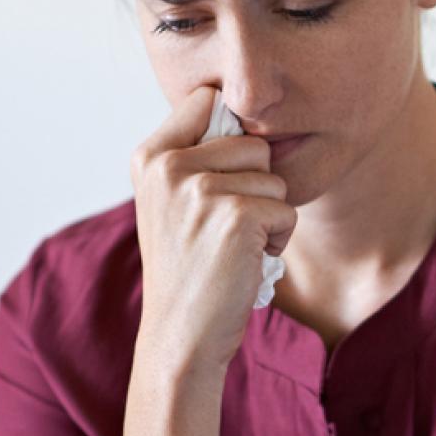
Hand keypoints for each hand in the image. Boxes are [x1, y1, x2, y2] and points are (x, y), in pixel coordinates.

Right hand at [129, 86, 298, 384]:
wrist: (180, 335)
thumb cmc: (187, 269)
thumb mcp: (168, 201)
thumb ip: (193, 154)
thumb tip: (234, 104)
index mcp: (149, 156)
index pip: (207, 99)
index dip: (230, 133)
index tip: (220, 176)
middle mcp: (169, 166)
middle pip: (254, 142)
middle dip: (255, 185)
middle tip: (224, 228)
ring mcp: (201, 190)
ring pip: (274, 178)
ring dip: (267, 215)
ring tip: (232, 246)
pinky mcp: (236, 217)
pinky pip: (286, 210)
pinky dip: (278, 240)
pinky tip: (246, 262)